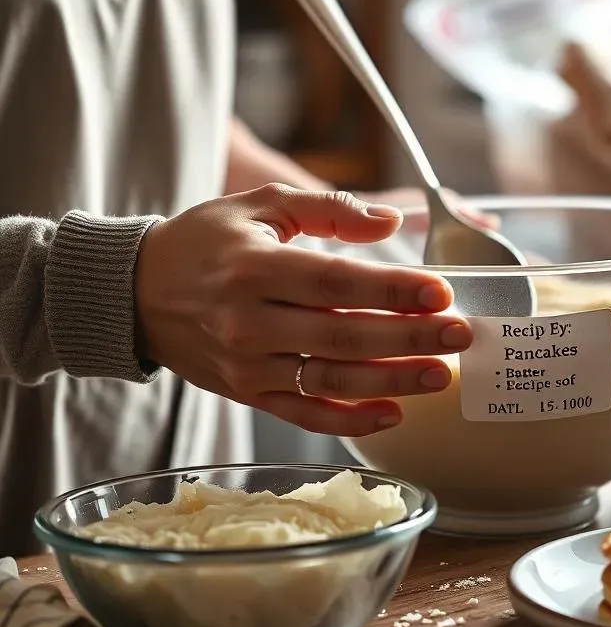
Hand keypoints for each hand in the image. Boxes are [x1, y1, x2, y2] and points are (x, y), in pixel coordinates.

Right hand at [135, 184, 473, 436]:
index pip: (336, 284)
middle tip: (459, 335)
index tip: (441, 292)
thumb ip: (328, 208)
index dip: (393, 290)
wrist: (135, 293)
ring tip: (441, 375)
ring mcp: (248, 366)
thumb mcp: (262, 204)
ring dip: (391, 381)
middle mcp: (250, 323)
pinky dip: (350, 422)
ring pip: (330, 381)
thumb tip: (388, 222)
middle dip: (409, 338)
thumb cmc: (205, 241)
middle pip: (343, 336)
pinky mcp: (247, 393)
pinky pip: (303, 416)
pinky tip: (394, 414)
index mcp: (255, 269)